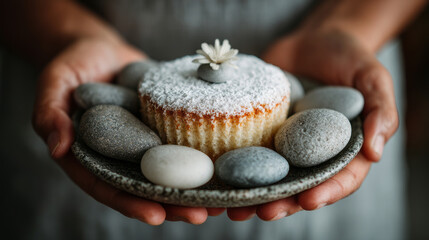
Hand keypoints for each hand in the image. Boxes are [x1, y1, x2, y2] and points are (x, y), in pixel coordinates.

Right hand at [32, 37, 224, 224]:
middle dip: (172, 203)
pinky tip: (222, 163)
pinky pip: (182, 141)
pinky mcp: (163, 125)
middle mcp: (120, 154)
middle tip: (199, 214)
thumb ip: (49, 114)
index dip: (131, 204)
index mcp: (91, 156)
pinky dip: (201, 154)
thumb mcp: (53, 84)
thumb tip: (57, 147)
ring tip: (219, 199)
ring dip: (193, 187)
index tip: (157, 216)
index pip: (108, 186)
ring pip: (168, 170)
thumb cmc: (71, 65)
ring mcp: (144, 142)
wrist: (99, 49)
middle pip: (145, 186)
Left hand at [227, 28, 398, 220]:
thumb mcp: (373, 79)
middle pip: (299, 185)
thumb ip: (381, 112)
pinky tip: (218, 177)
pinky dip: (234, 165)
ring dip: (253, 194)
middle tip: (264, 212)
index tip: (308, 201)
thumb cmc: (350, 59)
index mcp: (343, 148)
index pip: (340, 178)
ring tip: (236, 207)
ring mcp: (284, 141)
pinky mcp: (261, 128)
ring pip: (270, 174)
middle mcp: (311, 151)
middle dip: (282, 202)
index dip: (326, 192)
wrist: (316, 39)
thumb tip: (375, 152)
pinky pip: (247, 148)